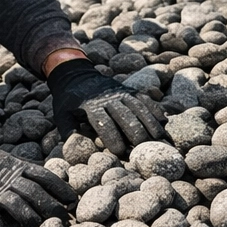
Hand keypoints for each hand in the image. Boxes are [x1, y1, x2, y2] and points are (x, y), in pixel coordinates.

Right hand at [0, 138, 74, 226]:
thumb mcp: (7, 161)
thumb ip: (23, 172)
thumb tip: (44, 182)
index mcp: (18, 167)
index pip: (44, 176)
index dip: (60, 187)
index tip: (72, 199)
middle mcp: (9, 178)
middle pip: (35, 192)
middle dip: (51, 207)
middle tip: (64, 221)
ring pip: (18, 205)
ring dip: (31, 220)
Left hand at [47, 57, 165, 157]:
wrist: (76, 75)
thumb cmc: (69, 101)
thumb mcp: (62, 114)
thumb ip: (68, 130)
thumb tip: (75, 147)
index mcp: (92, 106)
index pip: (104, 123)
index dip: (113, 137)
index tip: (120, 152)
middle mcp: (109, 98)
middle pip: (126, 115)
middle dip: (136, 132)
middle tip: (144, 148)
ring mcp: (122, 92)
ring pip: (139, 107)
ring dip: (150, 122)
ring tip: (160, 138)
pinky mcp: (130, 90)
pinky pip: (145, 99)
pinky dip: (155, 109)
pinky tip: (164, 121)